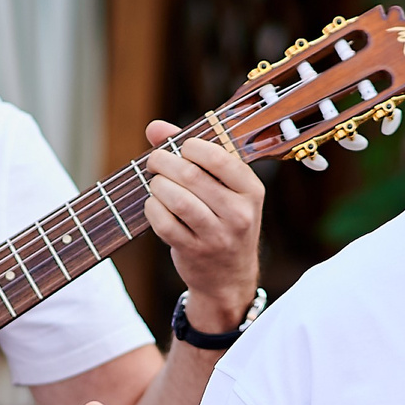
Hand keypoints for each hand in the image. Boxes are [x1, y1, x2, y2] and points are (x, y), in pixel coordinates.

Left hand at [143, 120, 263, 332]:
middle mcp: (239, 214)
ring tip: (155, 183)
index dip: (191, 146)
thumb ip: (192, 153)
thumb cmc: (224, 220)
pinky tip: (154, 204)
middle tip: (154, 161)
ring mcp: (217, 236)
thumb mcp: (223, 188)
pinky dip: (152, 209)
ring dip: (157, 186)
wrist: (229, 276)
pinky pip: (164, 223)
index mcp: (252, 191)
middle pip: (191, 176)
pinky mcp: (194, 252)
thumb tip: (154, 127)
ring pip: (177, 200)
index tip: (181, 147)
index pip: (219, 158)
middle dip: (164, 162)